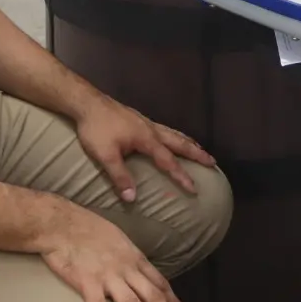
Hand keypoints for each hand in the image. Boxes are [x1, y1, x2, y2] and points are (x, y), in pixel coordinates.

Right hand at [41, 201, 184, 301]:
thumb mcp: (117, 238)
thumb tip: (134, 268)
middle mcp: (126, 267)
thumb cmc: (86, 227)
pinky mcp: (88, 281)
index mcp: (134, 257)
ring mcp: (108, 275)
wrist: (61, 223)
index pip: (159, 282)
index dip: (172, 301)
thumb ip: (127, 256)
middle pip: (153, 296)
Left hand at [75, 97, 215, 201]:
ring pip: (173, 133)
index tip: (194, 189)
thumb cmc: (97, 129)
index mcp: (147, 139)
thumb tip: (133, 198)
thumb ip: (120, 176)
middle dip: (196, 153)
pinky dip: (176, 135)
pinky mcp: (139, 118)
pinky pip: (165, 129)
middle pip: (179, 142)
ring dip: (188, 142)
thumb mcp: (106, 155)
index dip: (181, 176)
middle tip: (212, 161)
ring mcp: (146, 122)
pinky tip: (172, 137)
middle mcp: (152, 129)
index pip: (168, 161)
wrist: (88, 103)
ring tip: (200, 149)